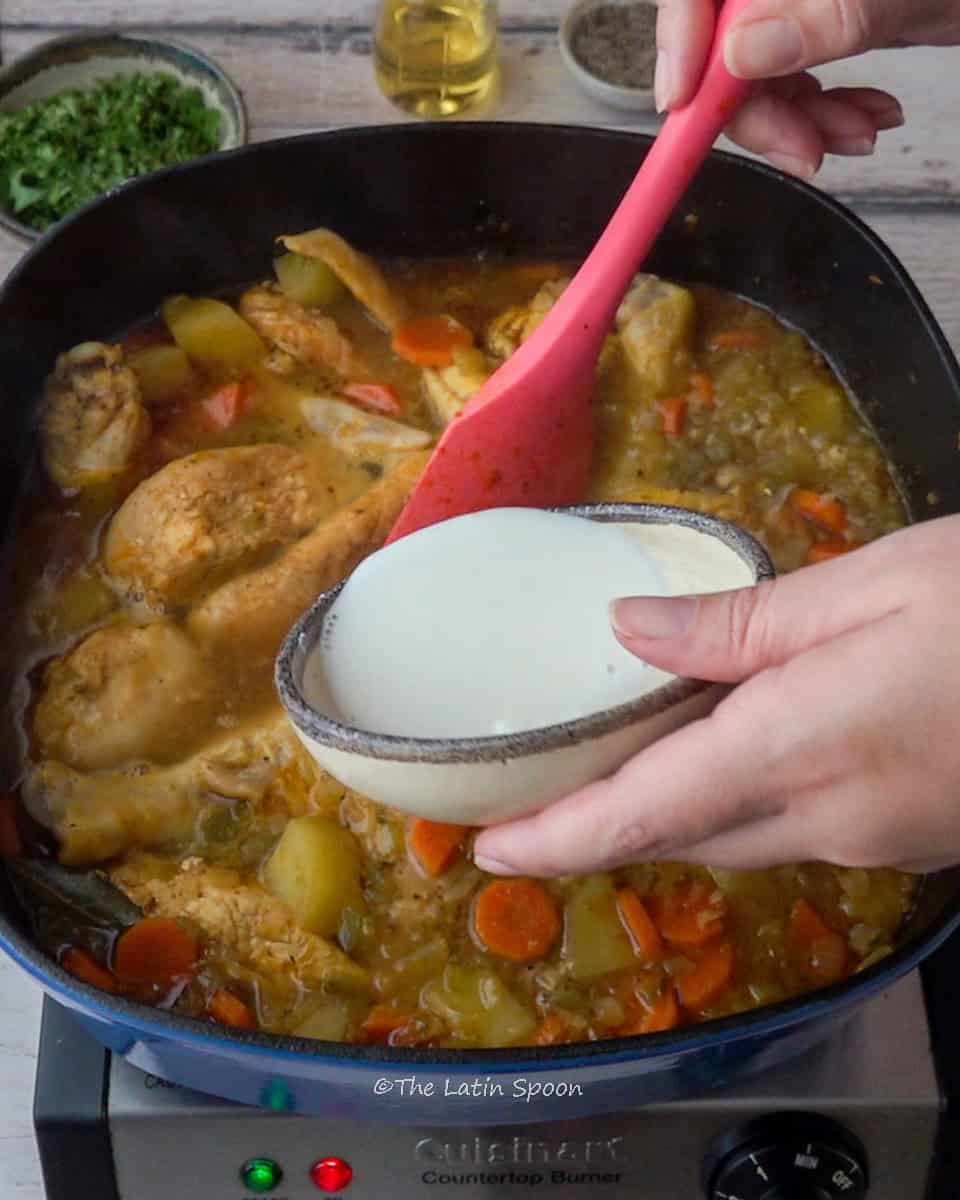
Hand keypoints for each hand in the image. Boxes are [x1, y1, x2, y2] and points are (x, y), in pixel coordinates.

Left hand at [473, 516, 959, 877]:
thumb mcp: (872, 584)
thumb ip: (738, 624)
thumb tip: (624, 633)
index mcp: (798, 747)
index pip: (643, 812)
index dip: (556, 839)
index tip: (487, 851)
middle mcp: (825, 818)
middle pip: (678, 835)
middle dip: (595, 828)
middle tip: (528, 797)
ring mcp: (871, 840)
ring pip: (732, 838)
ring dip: (661, 814)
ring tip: (603, 767)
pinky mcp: (908, 837)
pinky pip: (789, 830)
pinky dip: (732, 801)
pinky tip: (724, 751)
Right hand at [654, 0, 959, 177]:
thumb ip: (828, 11)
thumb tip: (743, 51)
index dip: (681, 41)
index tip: (685, 107)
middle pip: (724, 33)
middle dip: (757, 103)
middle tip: (803, 151)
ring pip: (757, 61)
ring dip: (798, 117)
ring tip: (854, 136)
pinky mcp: (827, 12)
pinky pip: (795, 66)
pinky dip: (824, 106)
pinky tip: (864, 117)